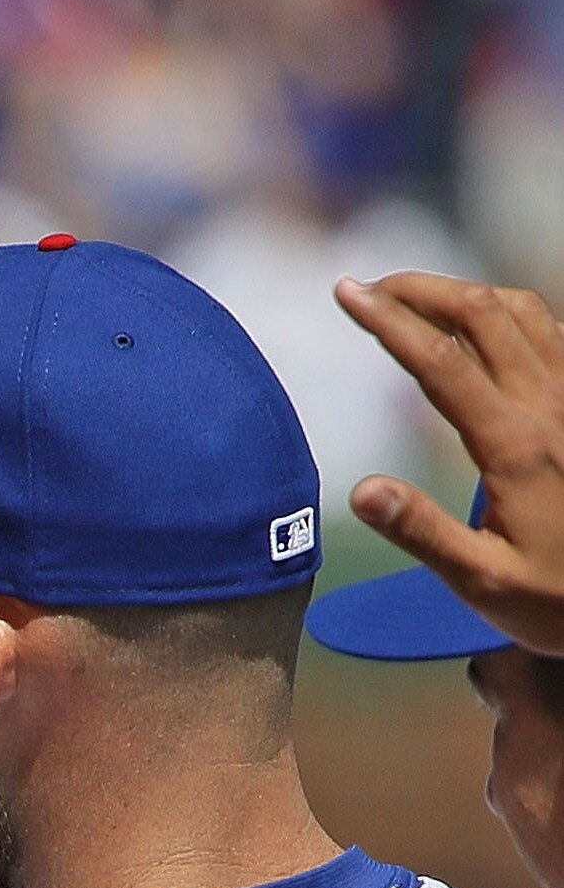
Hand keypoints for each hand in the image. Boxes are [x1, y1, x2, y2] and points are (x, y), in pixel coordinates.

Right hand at [334, 273, 563, 656]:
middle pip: (482, 315)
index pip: (440, 362)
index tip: (345, 292)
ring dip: (464, 291)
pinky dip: (506, 311)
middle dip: (420, 289)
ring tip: (414, 295)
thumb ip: (424, 533)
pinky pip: (551, 333)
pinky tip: (479, 323)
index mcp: (516, 448)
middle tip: (368, 287)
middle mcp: (551, 408)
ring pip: (523, 312)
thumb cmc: (558, 599)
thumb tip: (361, 491)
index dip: (387, 321)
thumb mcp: (484, 585)